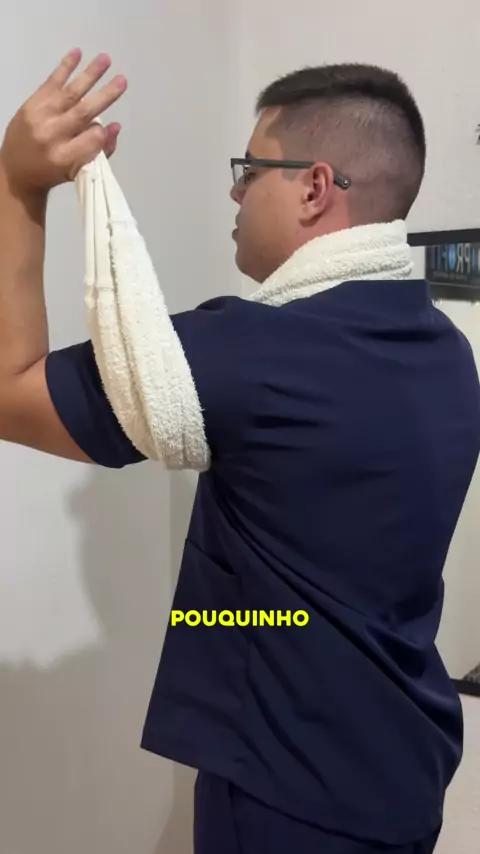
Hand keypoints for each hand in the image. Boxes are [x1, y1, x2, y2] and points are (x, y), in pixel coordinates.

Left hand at [0, 48, 126, 194]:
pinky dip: (65, 67)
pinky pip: (51, 82)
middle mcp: (52, 135)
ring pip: (70, 93)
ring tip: (105, 59)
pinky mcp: (31, 105)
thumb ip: (98, 152)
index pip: (93, 138)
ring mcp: (40, 117)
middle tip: (122, 81)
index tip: (106, 128)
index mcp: (64, 158)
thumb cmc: (51, 174)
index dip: (103, 132)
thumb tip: (115, 126)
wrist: (16, 171)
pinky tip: (77, 53)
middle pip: (84, 112)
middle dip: (105, 95)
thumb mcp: (76, 171)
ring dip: (90, 74)